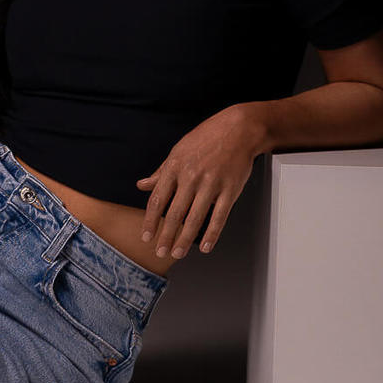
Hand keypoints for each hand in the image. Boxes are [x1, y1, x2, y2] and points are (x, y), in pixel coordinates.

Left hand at [135, 104, 266, 259]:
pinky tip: (205, 246)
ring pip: (194, 219)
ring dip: (184, 240)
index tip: (146, 237)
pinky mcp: (230, 190)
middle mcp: (190, 177)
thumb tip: (142, 185)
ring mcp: (211, 184)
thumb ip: (161, 172)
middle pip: (174, 214)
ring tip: (178, 253)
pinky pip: (219, 217)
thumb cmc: (208, 137)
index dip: (150, 221)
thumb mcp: (178, 150)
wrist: (239, 129)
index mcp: (175, 167)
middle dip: (166, 237)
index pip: (158, 200)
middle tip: (161, 253)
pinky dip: (212, 234)